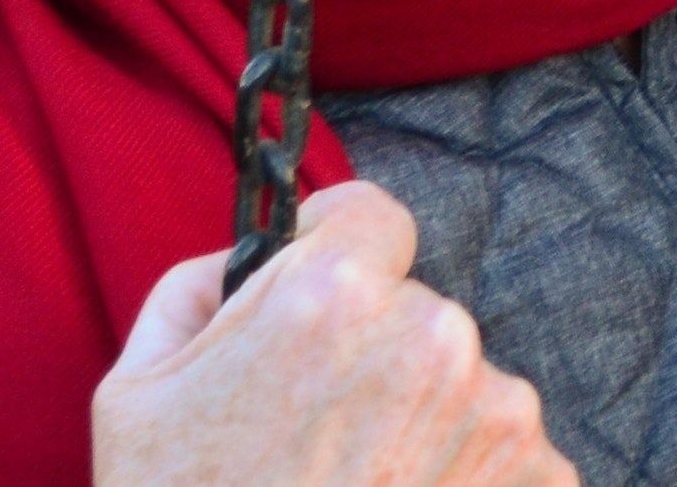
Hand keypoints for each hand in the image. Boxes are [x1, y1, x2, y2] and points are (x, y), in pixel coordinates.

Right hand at [94, 182, 573, 486]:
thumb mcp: (136, 395)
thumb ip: (196, 292)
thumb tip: (246, 259)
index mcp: (334, 297)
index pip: (370, 217)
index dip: (337, 249)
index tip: (321, 293)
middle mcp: (434, 336)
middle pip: (413, 310)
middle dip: (373, 354)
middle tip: (315, 435)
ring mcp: (498, 412)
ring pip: (459, 382)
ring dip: (421, 421)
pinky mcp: (540, 477)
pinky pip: (502, 452)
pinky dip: (462, 479)